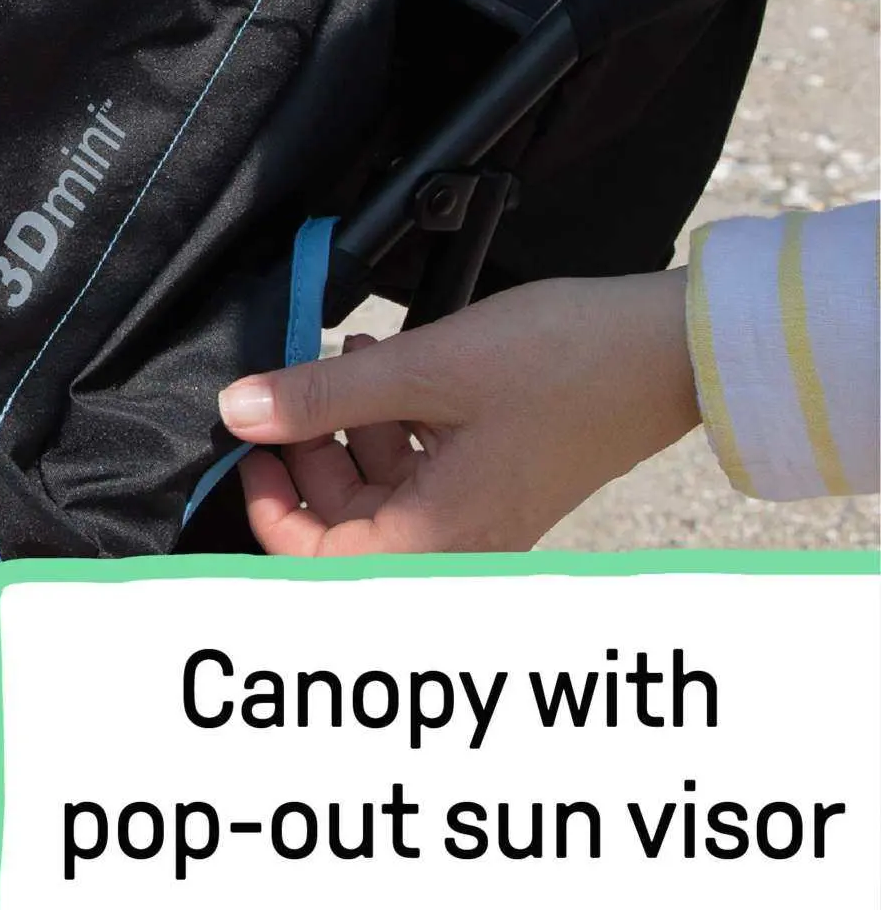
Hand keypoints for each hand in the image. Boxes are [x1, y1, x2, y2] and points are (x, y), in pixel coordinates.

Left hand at [216, 271, 699, 553]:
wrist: (670, 348)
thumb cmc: (566, 361)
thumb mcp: (424, 368)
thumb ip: (322, 396)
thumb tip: (240, 411)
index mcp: (437, 540)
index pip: (315, 561)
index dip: (268, 506)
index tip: (250, 446)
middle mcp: (457, 545)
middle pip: (342, 526)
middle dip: (308, 455)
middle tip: (292, 390)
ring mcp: (477, 517)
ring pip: (375, 493)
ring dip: (347, 430)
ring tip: (343, 357)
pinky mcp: (492, 486)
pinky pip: (415, 473)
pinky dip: (389, 424)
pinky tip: (380, 366)